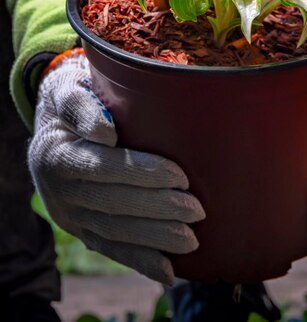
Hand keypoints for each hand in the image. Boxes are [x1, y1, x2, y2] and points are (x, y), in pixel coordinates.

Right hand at [28, 52, 204, 284]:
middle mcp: (58, 190)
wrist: (53, 124)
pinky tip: (167, 272)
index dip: (142, 172)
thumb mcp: (67, 89)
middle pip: (111, 204)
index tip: (180, 174)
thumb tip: (106, 134)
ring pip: (112, 232)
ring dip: (154, 239)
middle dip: (157, 209)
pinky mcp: (80, 229)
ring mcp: (68, 214)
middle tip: (197, 210)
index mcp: (55, 152)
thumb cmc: (72, 98)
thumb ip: (81, 106)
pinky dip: (139, 261)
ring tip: (191, 241)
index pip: (102, 166)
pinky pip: (109, 249)